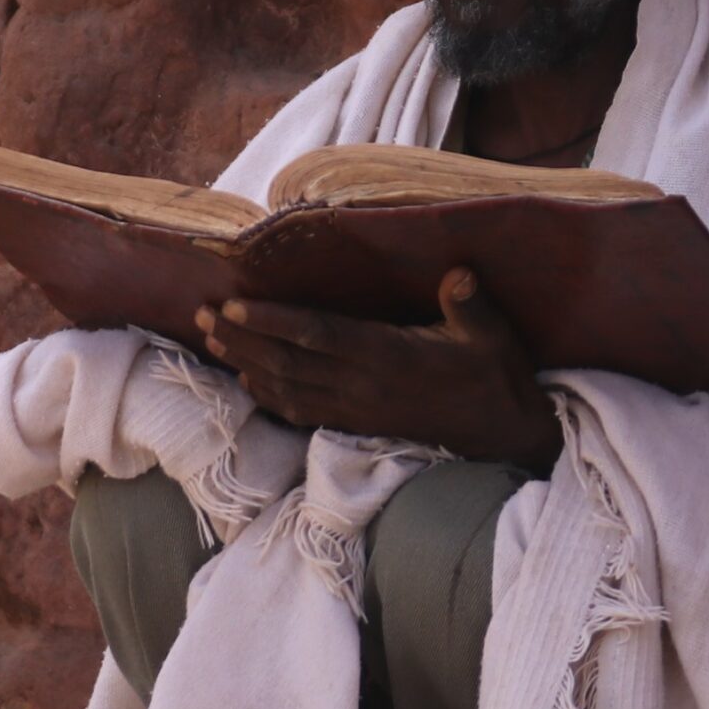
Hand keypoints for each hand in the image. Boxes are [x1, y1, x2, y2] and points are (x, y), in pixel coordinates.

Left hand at [197, 266, 562, 471]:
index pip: (318, 336)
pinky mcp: (360, 425)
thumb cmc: (498, 378)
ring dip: (247, 363)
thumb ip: (470, 304)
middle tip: (202, 314)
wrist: (506, 435)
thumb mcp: (493, 336)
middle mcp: (364, 387)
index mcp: (390, 358)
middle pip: (288, 362)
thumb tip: (459, 272)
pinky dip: (270, 396)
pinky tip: (248, 380)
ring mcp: (358, 410)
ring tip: (213, 339)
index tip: (234, 304)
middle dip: (242, 337)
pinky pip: (303, 412)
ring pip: (288, 388)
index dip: (273, 321)